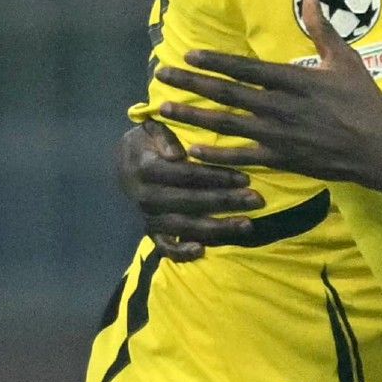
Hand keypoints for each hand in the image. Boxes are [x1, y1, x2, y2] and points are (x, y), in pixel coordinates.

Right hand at [117, 121, 264, 260]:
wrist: (125, 163)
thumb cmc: (149, 141)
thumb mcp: (153, 128)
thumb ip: (164, 136)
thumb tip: (177, 154)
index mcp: (147, 170)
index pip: (187, 175)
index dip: (216, 177)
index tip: (245, 177)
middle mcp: (147, 196)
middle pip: (191, 202)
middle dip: (226, 201)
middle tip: (256, 200)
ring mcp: (149, 216)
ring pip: (184, 226)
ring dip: (217, 228)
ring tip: (247, 224)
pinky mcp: (151, 231)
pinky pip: (164, 247)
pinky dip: (181, 253)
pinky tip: (203, 251)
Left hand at [153, 0, 381, 188]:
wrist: (380, 149)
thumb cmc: (365, 101)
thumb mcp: (346, 59)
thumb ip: (322, 28)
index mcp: (295, 80)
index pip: (246, 68)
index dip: (214, 61)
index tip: (189, 55)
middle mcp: (280, 106)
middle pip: (227, 93)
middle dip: (190, 84)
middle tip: (161, 75)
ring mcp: (279, 135)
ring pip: (227, 123)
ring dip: (193, 115)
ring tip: (164, 108)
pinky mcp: (282, 159)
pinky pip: (242, 156)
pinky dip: (216, 154)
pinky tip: (193, 149)